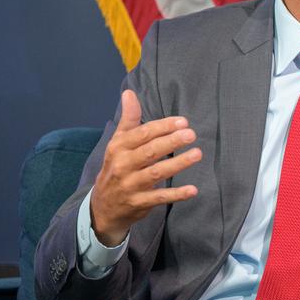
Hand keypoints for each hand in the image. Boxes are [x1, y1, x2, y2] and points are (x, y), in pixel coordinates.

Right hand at [89, 90, 201, 245]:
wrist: (102, 206)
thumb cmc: (116, 167)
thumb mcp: (118, 143)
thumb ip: (128, 119)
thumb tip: (129, 92)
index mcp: (119, 147)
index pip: (142, 134)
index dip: (163, 127)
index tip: (183, 121)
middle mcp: (123, 165)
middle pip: (150, 151)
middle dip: (171, 142)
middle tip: (191, 134)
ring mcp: (130, 185)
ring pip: (156, 172)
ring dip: (178, 163)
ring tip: (197, 154)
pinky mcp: (139, 203)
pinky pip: (159, 197)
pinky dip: (176, 194)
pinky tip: (193, 189)